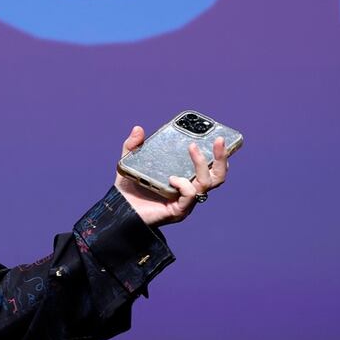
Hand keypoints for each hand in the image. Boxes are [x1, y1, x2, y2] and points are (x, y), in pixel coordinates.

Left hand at [114, 126, 229, 226]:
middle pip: (218, 176)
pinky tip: (172, 178)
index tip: (218, 137)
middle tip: (219, 140)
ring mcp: (185, 201)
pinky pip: (190, 196)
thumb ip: (132, 146)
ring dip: (202, 164)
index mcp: (184, 178)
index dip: (218, 154)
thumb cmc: (128, 189)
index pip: (210, 167)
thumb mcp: (129, 163)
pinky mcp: (177, 210)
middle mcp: (189, 190)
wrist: (118, 209)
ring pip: (207, 183)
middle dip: (221, 158)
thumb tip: (138, 129)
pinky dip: (185, 184)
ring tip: (192, 149)